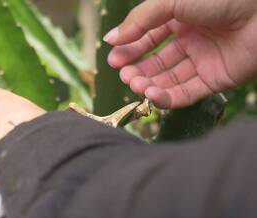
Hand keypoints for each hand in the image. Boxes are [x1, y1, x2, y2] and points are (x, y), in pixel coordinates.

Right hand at [104, 0, 256, 108]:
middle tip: (123, 75)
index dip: (130, 49)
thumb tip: (111, 39)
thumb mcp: (171, 1)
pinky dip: (167, 98)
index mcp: (182, 18)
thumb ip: (139, 20)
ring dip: (148, 85)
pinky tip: (151, 95)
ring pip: (169, 80)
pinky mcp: (216, 80)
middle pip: (157, 62)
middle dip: (137, 70)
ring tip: (134, 85)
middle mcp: (192, 40)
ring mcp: (204, 61)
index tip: (113, 59)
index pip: (149, 38)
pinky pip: (187, 93)